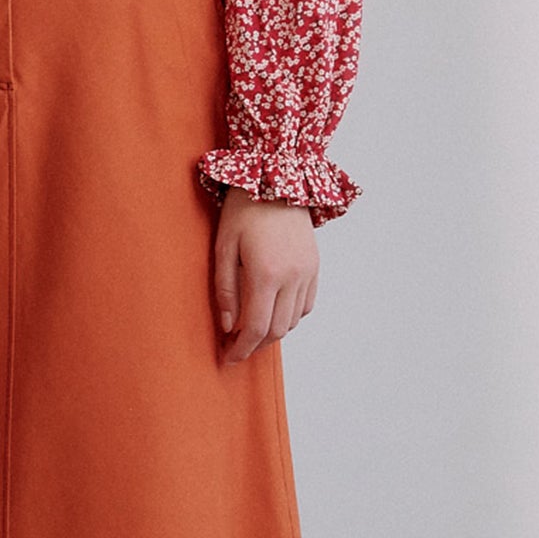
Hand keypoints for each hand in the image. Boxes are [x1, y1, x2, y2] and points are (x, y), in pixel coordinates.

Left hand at [213, 186, 317, 361]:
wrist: (277, 179)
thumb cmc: (244, 210)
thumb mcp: (223, 247)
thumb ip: (225, 290)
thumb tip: (227, 326)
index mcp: (266, 274)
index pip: (256, 328)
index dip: (241, 349)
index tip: (227, 358)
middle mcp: (292, 277)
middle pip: (276, 330)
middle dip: (255, 345)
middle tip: (235, 348)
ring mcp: (307, 272)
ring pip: (293, 321)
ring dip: (272, 332)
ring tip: (250, 331)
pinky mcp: (314, 266)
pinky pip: (306, 305)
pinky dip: (290, 317)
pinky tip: (272, 312)